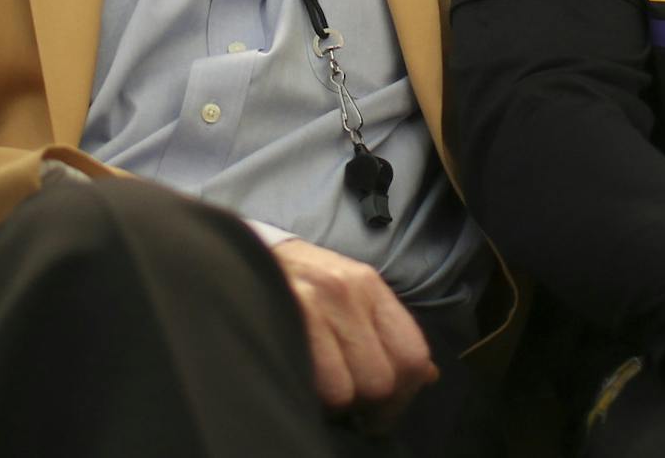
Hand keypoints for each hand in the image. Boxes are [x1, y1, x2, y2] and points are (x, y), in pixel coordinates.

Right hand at [271, 237, 437, 421]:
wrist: (237, 255)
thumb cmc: (298, 283)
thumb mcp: (350, 294)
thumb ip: (387, 333)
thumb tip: (427, 376)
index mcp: (370, 286)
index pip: (413, 353)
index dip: (404, 395)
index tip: (383, 409)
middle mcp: (346, 292)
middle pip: (381, 379)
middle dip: (368, 406)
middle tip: (351, 406)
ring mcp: (313, 305)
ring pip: (347, 390)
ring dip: (337, 403)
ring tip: (323, 390)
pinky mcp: (283, 319)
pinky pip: (315, 385)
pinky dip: (312, 396)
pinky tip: (305, 383)